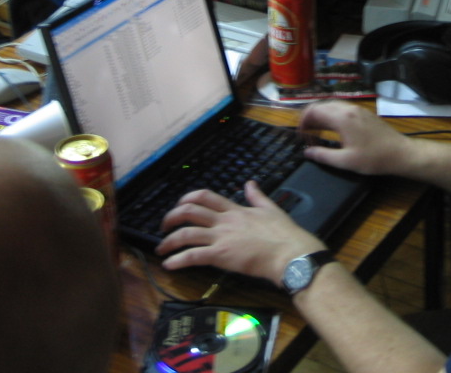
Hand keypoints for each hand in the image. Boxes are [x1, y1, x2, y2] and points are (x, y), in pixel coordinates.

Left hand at [156, 180, 324, 285]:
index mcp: (235, 210)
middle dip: (171, 217)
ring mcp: (221, 238)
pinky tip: (169, 265)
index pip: (205, 197)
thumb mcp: (270, 209)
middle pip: (189, 211)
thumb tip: (250, 184)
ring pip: (186, 233)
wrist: (289, 253)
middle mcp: (224, 221)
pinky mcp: (221, 256)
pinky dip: (178, 260)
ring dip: (169, 241)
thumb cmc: (284, 234)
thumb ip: (257, 196)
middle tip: (165, 226)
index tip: (179, 206)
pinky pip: (193, 256)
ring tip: (161, 249)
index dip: (187, 199)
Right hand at [299, 100, 410, 175]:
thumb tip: (307, 152)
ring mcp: (357, 109)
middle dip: (310, 118)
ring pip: (332, 105)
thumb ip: (323, 155)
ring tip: (316, 131)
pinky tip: (332, 128)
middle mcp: (348, 109)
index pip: (314, 111)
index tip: (300, 135)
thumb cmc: (373, 158)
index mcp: (342, 118)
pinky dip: (332, 115)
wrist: (400, 153)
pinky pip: (342, 107)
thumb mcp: (346, 161)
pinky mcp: (364, 113)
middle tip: (306, 134)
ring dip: (321, 115)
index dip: (303, 122)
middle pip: (321, 105)